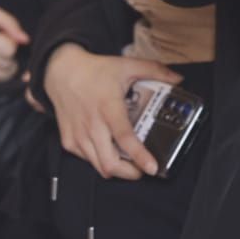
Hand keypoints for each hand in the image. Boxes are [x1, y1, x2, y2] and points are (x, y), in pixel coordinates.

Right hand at [44, 44, 180, 179]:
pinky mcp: (68, 141)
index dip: (139, 156)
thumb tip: (178, 79)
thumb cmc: (95, 70)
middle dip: (129, 173)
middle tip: (143, 169)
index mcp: (108, 107)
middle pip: (110, 163)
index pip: (125, 138)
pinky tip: (109, 150)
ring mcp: (78, 135)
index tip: (152, 168)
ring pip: (98, 166)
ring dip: (116, 169)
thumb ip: (155, 71)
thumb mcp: (127, 65)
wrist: (61, 72)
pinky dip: (100, 160)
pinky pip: (87, 160)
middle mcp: (92, 125)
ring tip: (129, 162)